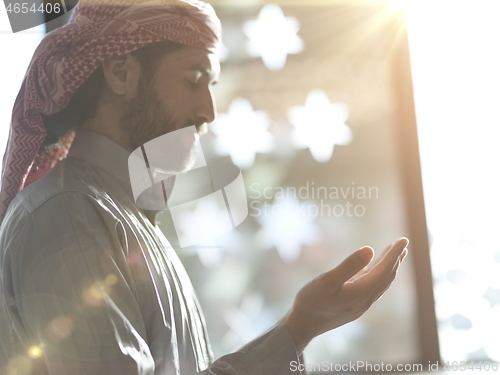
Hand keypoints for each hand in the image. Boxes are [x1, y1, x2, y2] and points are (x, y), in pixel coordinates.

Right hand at [277, 237, 408, 352]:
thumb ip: (349, 265)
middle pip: (386, 277)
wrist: (303, 325)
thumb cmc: (312, 301)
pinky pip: (372, 289)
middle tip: (402, 243)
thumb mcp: (327, 280)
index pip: (385, 269)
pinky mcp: (353, 307)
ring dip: (388, 268)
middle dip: (395, 259)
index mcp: (361, 292)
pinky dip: (377, 276)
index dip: (394, 254)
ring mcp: (360, 305)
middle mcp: (365, 300)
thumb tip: (370, 249)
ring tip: (393, 255)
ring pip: (380, 283)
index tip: (403, 239)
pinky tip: (372, 270)